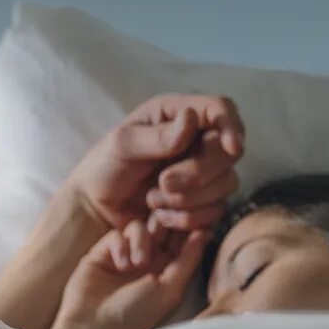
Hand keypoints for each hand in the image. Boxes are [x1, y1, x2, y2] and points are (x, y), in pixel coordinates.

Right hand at [45, 219, 209, 328]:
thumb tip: (205, 231)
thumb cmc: (137, 314)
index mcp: (168, 269)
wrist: (95, 325)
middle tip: (162, 232)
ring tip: (138, 264)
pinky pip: (116, 234)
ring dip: (142, 240)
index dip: (186, 228)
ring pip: (138, 226)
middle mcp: (147, 259)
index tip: (189, 222)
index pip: (181, 239)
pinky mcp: (101, 252)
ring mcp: (124, 254)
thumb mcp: (170, 289)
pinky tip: (119, 265)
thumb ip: (188, 259)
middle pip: (160, 226)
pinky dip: (120, 246)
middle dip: (162, 226)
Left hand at [68, 94, 244, 230]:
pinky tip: (160, 218)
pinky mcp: (203, 202)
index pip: (220, 109)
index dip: (232, 126)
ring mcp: (204, 172)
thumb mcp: (122, 145)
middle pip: (228, 151)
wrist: (97, 208)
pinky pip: (215, 210)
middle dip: (199, 172)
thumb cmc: (105, 166)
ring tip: (152, 200)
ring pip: (226, 183)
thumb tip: (192, 118)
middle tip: (163, 183)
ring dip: (190, 198)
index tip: (232, 148)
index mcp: (177, 114)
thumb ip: (156, 136)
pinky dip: (189, 218)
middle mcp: (197, 139)